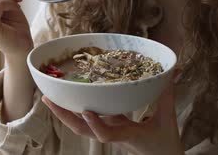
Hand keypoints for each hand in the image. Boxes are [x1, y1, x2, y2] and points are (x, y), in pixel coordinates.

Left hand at [42, 81, 183, 154]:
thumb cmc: (165, 144)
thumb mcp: (168, 120)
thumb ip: (167, 96)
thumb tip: (169, 72)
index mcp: (128, 135)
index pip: (108, 134)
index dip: (96, 125)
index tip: (87, 112)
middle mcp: (114, 135)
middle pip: (83, 130)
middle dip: (64, 116)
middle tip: (47, 99)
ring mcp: (109, 132)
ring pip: (82, 126)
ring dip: (65, 113)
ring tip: (50, 97)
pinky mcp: (110, 128)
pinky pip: (89, 120)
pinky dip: (77, 109)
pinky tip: (69, 96)